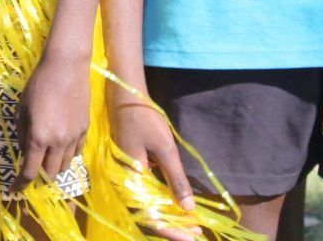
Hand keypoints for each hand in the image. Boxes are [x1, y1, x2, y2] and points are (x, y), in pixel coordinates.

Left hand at [13, 49, 89, 193]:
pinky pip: (76, 152)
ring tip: (46, 157)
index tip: (13, 190)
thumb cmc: (38, 85)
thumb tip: (24, 151)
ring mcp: (74, 137)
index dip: (20, 184)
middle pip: (50, 173)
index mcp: (38, 137)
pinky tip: (61, 146)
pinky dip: (67, 155)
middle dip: (38, 175)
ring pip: (65, 165)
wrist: (66, 67)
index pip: (29, 171)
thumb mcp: (21, 109)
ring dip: (54, 166)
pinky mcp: (85, 129)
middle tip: (31, 168)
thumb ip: (22, 133)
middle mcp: (58, 142)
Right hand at [109, 85, 201, 239]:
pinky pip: (147, 194)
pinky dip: (163, 202)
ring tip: (192, 224)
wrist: (126, 96)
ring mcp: (127, 177)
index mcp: (129, 181)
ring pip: (148, 206)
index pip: (151, 217)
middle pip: (149, 216)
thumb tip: (188, 208)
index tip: (193, 237)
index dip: (172, 230)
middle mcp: (125, 184)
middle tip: (197, 233)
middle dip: (174, 227)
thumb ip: (175, 180)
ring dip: (170, 217)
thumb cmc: (144, 119)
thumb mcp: (165, 149)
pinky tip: (179, 205)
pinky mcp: (132, 170)